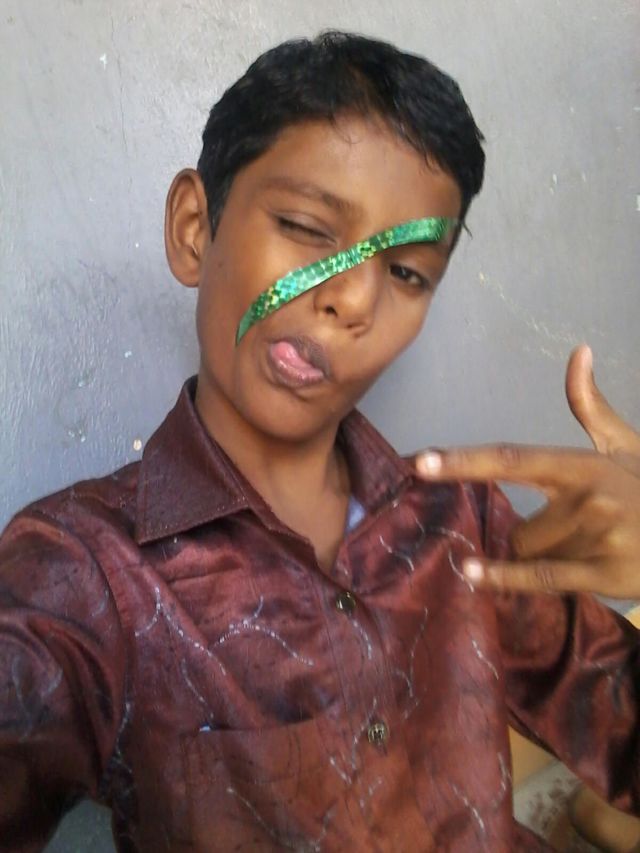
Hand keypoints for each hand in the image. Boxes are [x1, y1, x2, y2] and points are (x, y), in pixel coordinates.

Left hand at [415, 345, 639, 597]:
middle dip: (524, 534)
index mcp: (584, 466)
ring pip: (527, 551)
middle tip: (561, 534)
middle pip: (516, 525)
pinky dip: (504, 578)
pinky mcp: (603, 575)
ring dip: (536, 555)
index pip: (513, 459)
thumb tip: (578, 351)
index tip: (421, 462)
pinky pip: (540, 577)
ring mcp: (596, 539)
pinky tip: (472, 574)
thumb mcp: (624, 446)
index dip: (463, 461)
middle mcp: (588, 500)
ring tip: (579, 550)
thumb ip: (591, 407)